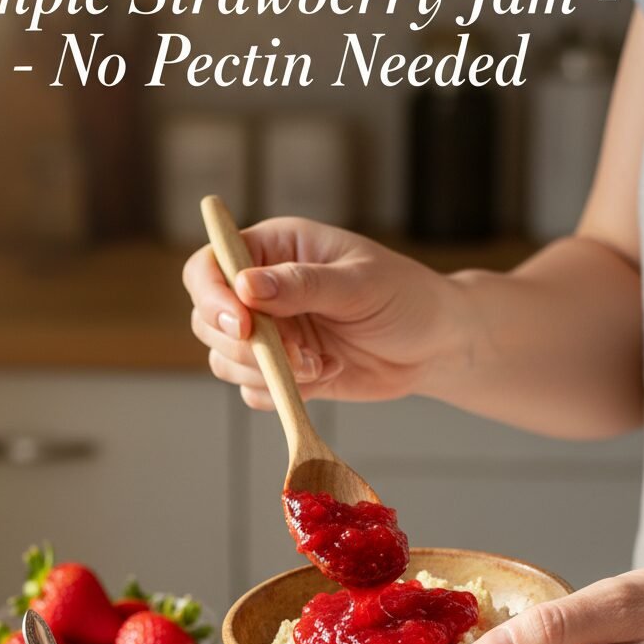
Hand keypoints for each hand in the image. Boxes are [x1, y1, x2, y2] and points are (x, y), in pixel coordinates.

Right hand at [183, 218, 464, 408]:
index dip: (213, 296)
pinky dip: (283, 394)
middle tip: (295, 356)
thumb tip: (246, 286)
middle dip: (244, 347)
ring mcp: (271, 333)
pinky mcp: (283, 372)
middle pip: (208, 320)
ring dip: (268, 373)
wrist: (434, 344)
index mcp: (274, 248)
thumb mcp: (359, 283)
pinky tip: (326, 375)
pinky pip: (253, 391)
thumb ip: (302, 285)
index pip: (210, 266)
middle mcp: (262, 290)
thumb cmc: (405, 297)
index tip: (243, 325)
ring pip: (225, 361)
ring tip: (321, 365)